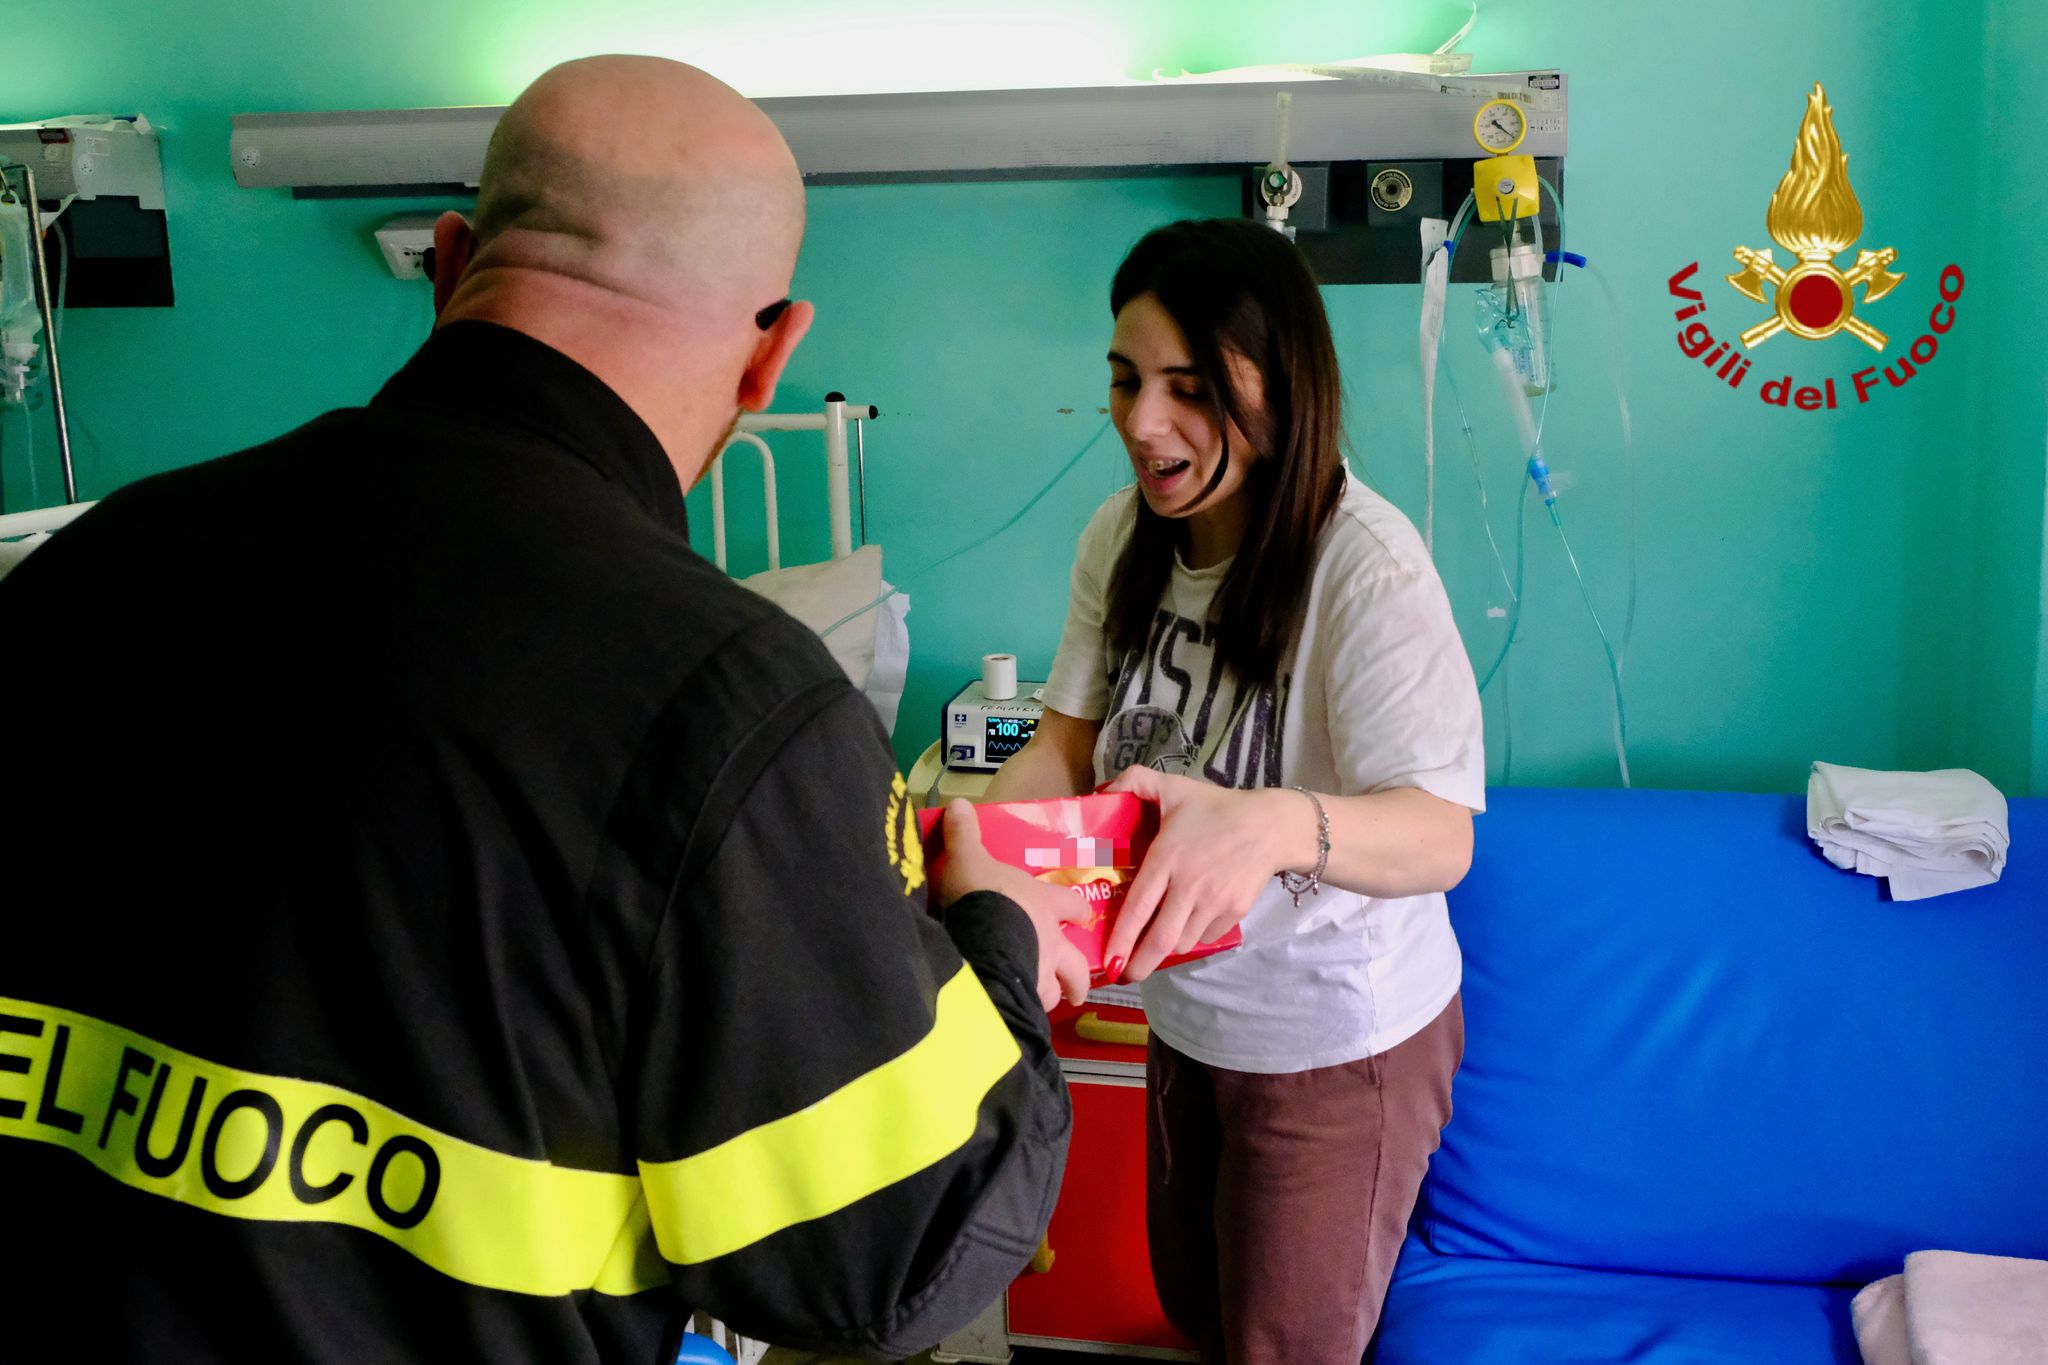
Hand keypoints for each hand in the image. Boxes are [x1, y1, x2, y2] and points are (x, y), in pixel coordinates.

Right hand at [938, 800, 1092, 1010]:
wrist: (980, 935)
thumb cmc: (981, 893)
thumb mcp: (967, 857)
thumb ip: (963, 834)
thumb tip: (958, 802)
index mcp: (1043, 902)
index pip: (1071, 904)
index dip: (1077, 910)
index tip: (1082, 917)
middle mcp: (1051, 941)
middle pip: (1076, 963)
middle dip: (1078, 977)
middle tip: (1077, 988)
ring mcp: (1041, 973)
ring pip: (1056, 991)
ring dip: (1051, 996)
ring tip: (1041, 1003)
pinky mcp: (1023, 999)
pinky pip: (1028, 1010)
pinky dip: (1024, 1011)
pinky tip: (1014, 1014)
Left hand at [1101, 767, 1290, 981]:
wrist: (1271, 826)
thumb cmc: (1217, 808)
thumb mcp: (1175, 787)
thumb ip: (1136, 781)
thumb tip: (1104, 789)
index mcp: (1167, 858)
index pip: (1138, 908)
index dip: (1121, 940)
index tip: (1108, 961)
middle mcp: (1189, 886)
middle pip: (1160, 939)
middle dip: (1140, 964)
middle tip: (1125, 974)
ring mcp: (1214, 903)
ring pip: (1182, 942)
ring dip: (1165, 948)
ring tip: (1153, 945)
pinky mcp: (1234, 913)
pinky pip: (1206, 936)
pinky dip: (1193, 936)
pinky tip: (1187, 923)